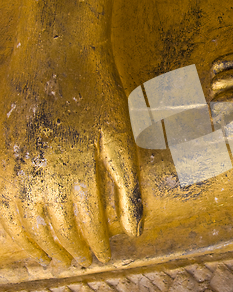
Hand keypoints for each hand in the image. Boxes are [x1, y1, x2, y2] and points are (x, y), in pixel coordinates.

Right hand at [0, 9, 142, 267]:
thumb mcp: (120, 139)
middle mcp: (44, 176)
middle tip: (84, 261)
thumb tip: (134, 231)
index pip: (87, 226)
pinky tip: (27, 235)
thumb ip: (127, 187)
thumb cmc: (98, 95)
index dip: (96, 245)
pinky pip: (4, 206)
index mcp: (78, 172)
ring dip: (44, 246)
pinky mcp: (4, 157)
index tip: (104, 257)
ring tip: (57, 259)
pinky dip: (15, 228)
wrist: (57, 55)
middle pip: (58, 230)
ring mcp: (19, 168)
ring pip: (28, 225)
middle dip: (74, 250)